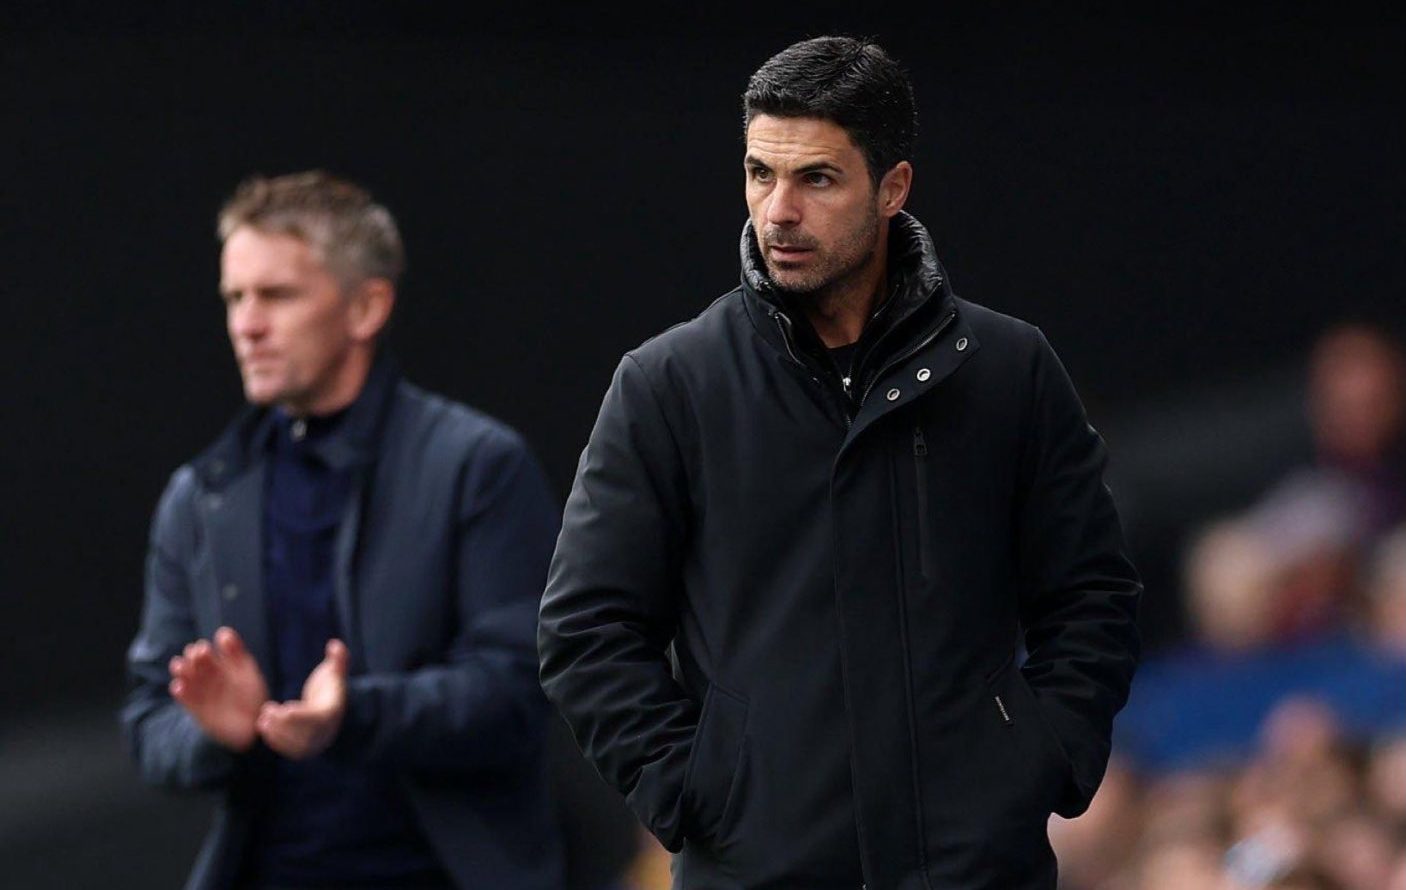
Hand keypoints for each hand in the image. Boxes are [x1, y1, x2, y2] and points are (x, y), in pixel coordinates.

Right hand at [169, 626, 268, 751]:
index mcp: (219, 665)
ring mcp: (200, 691)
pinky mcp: (195, 708)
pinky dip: (180, 692)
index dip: (200, 650)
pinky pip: (184, 698)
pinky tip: (179, 687)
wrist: (253, 723)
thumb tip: (222, 632)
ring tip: (180, 668)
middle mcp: (206, 676)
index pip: (203, 652)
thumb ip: (235, 653)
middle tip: (194, 657)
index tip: (202, 649)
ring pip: (185, 678)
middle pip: (192, 664)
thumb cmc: (252, 694)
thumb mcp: (246, 671)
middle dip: (190, 659)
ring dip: (180, 672)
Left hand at [257, 639, 348, 759]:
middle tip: (266, 713)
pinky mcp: (304, 750)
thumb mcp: (334, 671)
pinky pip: (290, 750)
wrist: (331, 711)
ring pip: (295, 745)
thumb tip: (335, 644)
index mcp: (332, 713)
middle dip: (284, 726)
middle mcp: (326, 732)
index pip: (317, 718)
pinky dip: (276, 741)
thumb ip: (337, 659)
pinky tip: (263, 728)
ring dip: (277, 734)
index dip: (301, 715)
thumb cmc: (330, 687)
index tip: (285, 707)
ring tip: (262, 720)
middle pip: (305, 734)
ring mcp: (315, 743)